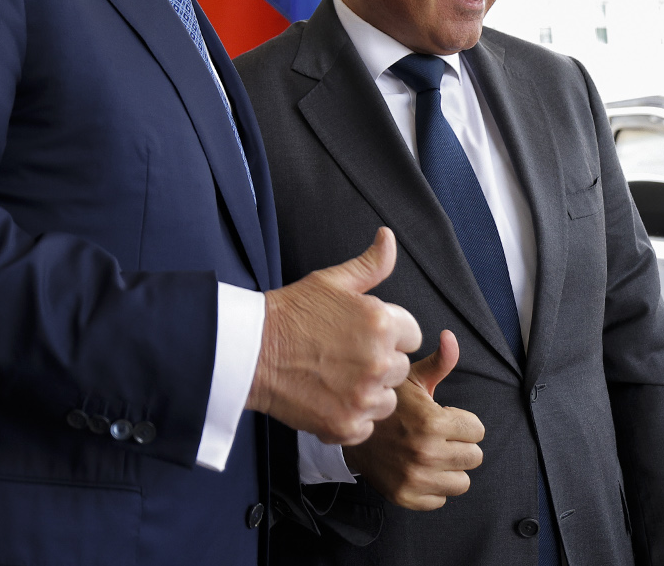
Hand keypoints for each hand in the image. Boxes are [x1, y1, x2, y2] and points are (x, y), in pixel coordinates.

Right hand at [248, 228, 422, 444]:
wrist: (251, 351)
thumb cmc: (292, 313)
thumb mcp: (332, 281)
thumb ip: (371, 264)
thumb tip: (388, 237)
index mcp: (382, 323)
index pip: (412, 335)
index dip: (389, 334)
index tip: (362, 335)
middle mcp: (379, 361)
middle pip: (400, 369)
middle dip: (379, 363)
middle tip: (345, 356)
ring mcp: (363, 397)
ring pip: (387, 399)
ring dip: (369, 392)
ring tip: (337, 378)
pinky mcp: (346, 425)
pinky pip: (366, 425)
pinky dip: (351, 417)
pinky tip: (329, 398)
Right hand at [345, 330, 484, 510]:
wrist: (349, 434)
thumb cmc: (387, 405)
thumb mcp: (411, 378)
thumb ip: (439, 362)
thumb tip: (451, 337)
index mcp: (432, 422)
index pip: (478, 431)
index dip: (462, 422)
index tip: (444, 418)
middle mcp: (425, 453)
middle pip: (474, 457)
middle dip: (460, 444)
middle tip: (438, 436)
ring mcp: (415, 478)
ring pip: (462, 482)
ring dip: (450, 468)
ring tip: (431, 453)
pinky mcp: (406, 496)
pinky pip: (441, 499)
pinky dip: (433, 486)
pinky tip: (418, 468)